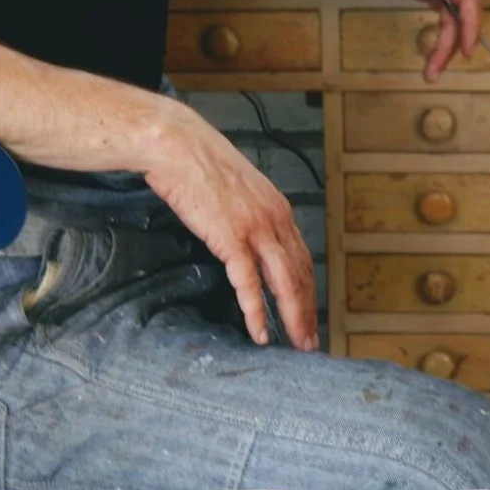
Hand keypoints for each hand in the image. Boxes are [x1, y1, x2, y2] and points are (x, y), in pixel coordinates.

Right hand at [137, 100, 319, 349]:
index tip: (311, 312)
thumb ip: (249, 214)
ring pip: (285, 283)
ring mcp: (255, 228)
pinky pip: (249, 283)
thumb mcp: (238, 189)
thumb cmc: (200, 163)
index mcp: (278, 208)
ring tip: (297, 345)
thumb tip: (247, 236)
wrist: (178, 144)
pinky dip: (257, 311)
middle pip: (301, 275)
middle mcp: (275, 219)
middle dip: (309, 312)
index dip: (309, 289)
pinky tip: (260, 332)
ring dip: (294, 318)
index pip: (302, 258)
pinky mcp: (231, 237)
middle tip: (311, 341)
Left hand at [346, 0, 483, 81]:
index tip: (467, 49)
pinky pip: (448, 18)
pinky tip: (433, 57)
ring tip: (431, 72)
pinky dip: (443, 38)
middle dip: (457, 42)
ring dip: (448, 46)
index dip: (471, 22)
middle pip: (466, 10)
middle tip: (436, 70)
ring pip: (457, 19)